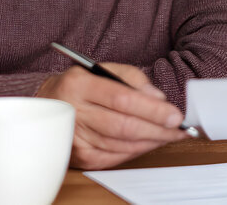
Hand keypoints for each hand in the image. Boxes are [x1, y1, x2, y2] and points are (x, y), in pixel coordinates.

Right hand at [36, 63, 188, 169]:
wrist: (47, 104)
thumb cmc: (82, 85)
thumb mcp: (103, 69)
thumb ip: (133, 79)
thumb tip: (158, 99)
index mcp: (80, 84)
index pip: (122, 99)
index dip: (152, 110)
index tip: (175, 115)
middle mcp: (74, 111)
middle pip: (123, 126)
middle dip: (157, 130)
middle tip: (179, 130)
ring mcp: (75, 137)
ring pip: (121, 145)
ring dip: (150, 142)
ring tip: (169, 135)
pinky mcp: (79, 155)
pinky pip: (114, 157)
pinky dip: (136, 151)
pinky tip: (148, 143)